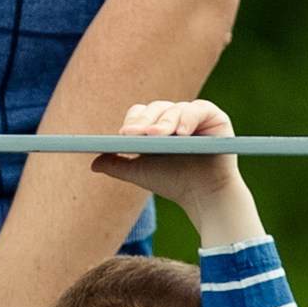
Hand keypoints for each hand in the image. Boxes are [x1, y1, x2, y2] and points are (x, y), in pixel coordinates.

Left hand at [91, 97, 263, 250]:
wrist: (203, 197)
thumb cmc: (172, 182)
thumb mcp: (140, 173)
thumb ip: (117, 165)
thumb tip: (92, 162)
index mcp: (156, 124)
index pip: (140, 114)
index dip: (132, 122)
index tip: (124, 135)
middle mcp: (174, 116)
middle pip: (156, 108)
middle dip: (146, 122)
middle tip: (138, 134)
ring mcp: (194, 115)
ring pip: (175, 109)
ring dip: (165, 121)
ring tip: (158, 135)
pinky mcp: (215, 118)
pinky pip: (200, 109)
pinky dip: (190, 117)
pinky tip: (181, 132)